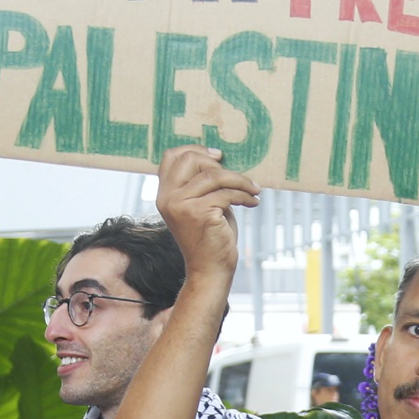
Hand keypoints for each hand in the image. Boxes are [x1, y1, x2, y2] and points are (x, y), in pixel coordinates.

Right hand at [155, 146, 259, 282]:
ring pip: (213, 175)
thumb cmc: (211, 237)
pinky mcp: (197, 212)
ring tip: (254, 190)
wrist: (210, 269)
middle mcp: (167, 197)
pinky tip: (253, 202)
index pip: (171, 156)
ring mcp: (180, 204)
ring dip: (240, 180)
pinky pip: (226, 193)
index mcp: (164, 193)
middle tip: (239, 176)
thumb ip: (202, 184)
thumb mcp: (203, 204)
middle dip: (219, 163)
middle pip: (191, 159)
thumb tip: (219, 157)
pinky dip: (244, 195)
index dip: (196, 149)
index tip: (219, 156)